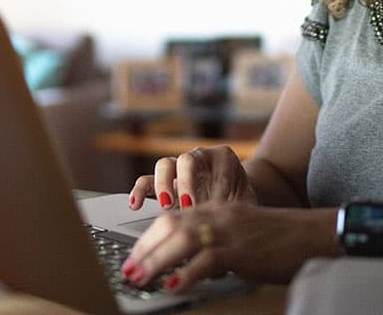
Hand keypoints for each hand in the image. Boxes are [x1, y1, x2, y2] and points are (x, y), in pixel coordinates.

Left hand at [121, 201, 329, 291]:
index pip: (171, 218)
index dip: (148, 238)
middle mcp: (218, 215)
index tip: (134, 258)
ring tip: (141, 278)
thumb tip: (184, 267)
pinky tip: (174, 284)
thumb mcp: (239, 236)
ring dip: (156, 260)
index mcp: (215, 210)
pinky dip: (188, 272)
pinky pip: (208, 258)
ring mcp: (229, 230)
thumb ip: (213, 244)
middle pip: (169, 225)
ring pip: (182, 239)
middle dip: (144, 249)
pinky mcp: (241, 248)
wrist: (310, 234)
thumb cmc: (278, 240)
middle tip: (129, 271)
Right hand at [128, 146, 255, 211]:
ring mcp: (179, 168)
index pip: (219, 166)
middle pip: (188, 160)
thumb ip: (242, 210)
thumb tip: (235, 226)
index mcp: (223, 157)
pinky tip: (136, 206)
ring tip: (167, 206)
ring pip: (165, 165)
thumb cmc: (241, 200)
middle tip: (190, 205)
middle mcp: (199, 157)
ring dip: (164, 185)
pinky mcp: (164, 183)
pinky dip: (140, 191)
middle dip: (187, 182)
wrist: (235, 197)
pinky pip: (146, 181)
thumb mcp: (247, 202)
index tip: (222, 206)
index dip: (220, 186)